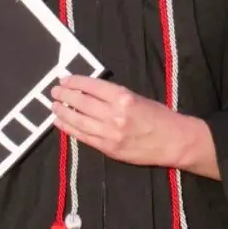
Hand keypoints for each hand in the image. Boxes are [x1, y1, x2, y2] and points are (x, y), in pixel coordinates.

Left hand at [51, 76, 218, 178]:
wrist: (174, 141)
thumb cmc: (159, 116)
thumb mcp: (138, 97)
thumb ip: (114, 95)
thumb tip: (89, 91)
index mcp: (123, 97)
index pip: (91, 86)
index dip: (75, 82)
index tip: (64, 79)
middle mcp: (114, 114)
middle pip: (82, 102)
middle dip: (65, 95)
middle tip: (54, 91)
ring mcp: (110, 134)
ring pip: (79, 121)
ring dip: (63, 112)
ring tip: (54, 106)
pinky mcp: (109, 149)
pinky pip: (84, 137)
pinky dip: (70, 129)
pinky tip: (61, 123)